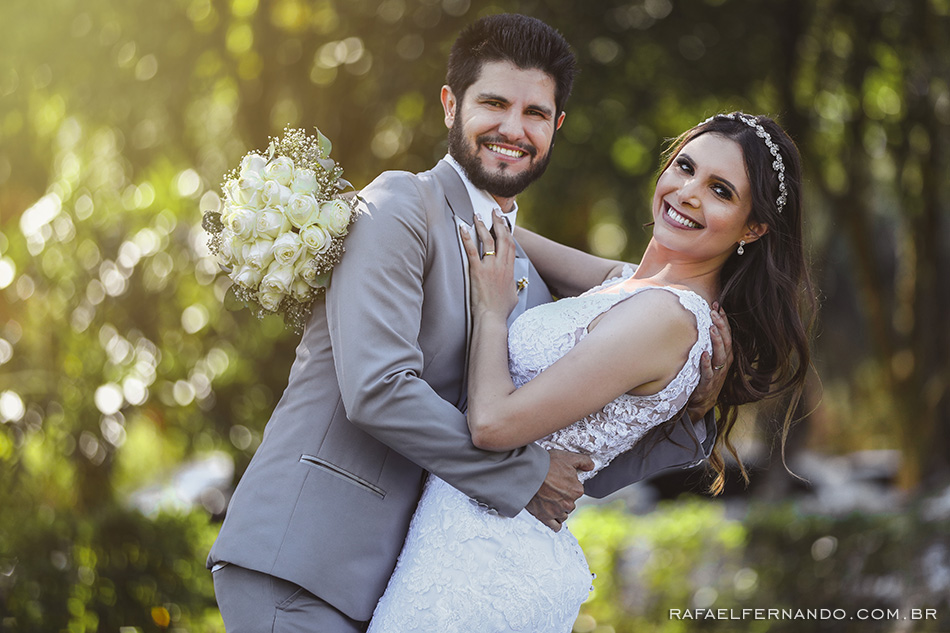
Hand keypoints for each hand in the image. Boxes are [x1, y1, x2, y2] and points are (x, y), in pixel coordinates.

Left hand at [460, 213, 517, 319]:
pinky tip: (462, 227)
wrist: (492, 318)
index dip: (508, 231)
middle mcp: (501, 265)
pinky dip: (466, 237)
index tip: (504, 222)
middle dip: (499, 222)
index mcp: (510, 270)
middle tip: (494, 211)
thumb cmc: (501, 310)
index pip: (511, 245)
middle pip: (502, 238)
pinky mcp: (477, 271)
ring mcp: (490, 267)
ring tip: (478, 214)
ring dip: (483, 225)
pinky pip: (471, 250)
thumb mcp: (513, 296)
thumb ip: (513, 286)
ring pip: (488, 240)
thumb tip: (514, 284)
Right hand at [525, 449, 593, 531]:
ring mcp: (557, 511)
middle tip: (553, 489)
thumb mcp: (568, 458)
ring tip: (550, 500)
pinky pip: (555, 526)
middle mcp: (569, 503)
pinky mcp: (545, 517)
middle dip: (564, 497)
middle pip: (571, 503)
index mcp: (576, 490)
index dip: (569, 484)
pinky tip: (552, 516)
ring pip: (564, 514)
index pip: (577, 490)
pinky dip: (555, 523)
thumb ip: (583, 461)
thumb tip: (591, 466)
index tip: (560, 480)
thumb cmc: (546, 464)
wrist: (527, 472)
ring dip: (559, 509)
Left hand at [686, 302, 732, 420]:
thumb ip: (709, 341)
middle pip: (725, 341)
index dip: (723, 320)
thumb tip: (703, 320)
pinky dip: (706, 363)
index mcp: (726, 354)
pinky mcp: (708, 382)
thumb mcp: (710, 356)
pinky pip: (708, 372)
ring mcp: (717, 372)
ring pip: (720, 354)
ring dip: (716, 341)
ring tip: (712, 328)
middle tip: (714, 312)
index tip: (718, 306)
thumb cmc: (706, 374)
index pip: (727, 333)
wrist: (703, 400)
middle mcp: (724, 362)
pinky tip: (703, 354)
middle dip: (720, 325)